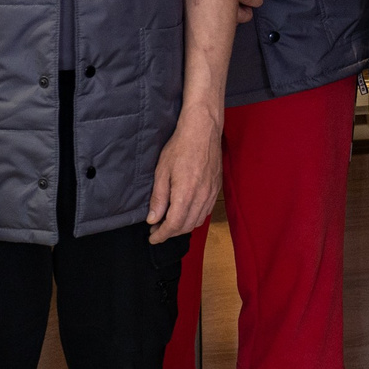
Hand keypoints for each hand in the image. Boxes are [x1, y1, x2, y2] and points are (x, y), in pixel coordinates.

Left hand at [148, 103, 223, 243]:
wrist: (203, 130)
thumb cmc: (180, 147)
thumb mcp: (161, 171)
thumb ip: (158, 198)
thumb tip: (153, 219)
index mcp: (186, 193)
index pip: (174, 225)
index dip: (162, 235)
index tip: (152, 237)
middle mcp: (201, 196)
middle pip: (187, 226)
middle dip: (170, 232)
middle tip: (156, 228)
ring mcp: (211, 193)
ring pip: (198, 221)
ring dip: (183, 226)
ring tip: (169, 221)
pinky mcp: (216, 188)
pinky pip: (206, 211)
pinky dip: (194, 217)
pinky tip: (185, 210)